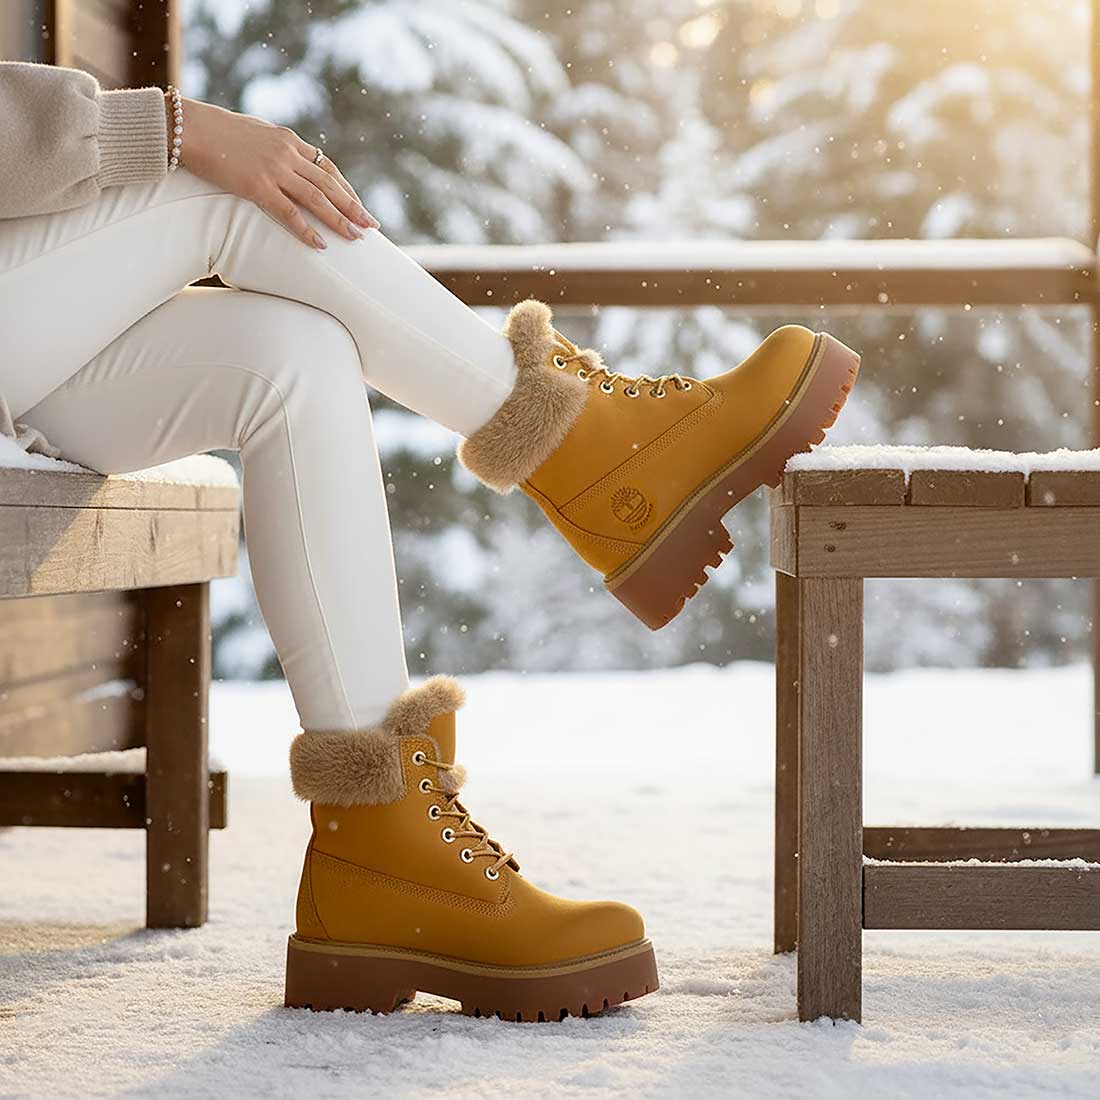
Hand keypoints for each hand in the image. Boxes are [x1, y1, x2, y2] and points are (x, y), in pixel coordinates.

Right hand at [170, 96, 379, 249]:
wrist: (187, 127)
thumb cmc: (216, 131)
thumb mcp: (255, 133)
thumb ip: (275, 148)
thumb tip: (288, 164)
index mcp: (289, 140)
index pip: (327, 167)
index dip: (346, 188)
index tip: (359, 205)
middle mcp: (287, 153)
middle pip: (330, 184)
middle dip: (353, 207)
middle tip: (371, 226)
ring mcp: (274, 170)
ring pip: (317, 199)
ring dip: (339, 220)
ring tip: (356, 237)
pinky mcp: (257, 186)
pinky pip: (288, 213)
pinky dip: (307, 230)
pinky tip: (321, 244)